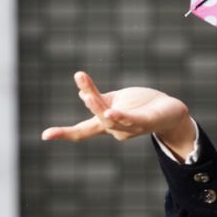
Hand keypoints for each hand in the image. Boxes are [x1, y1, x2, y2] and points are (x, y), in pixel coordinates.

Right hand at [41, 72, 193, 146]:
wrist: (171, 112)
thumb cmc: (142, 105)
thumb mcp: (117, 99)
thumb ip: (99, 98)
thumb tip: (82, 93)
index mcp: (107, 124)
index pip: (82, 131)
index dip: (64, 133)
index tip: (44, 136)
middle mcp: (117, 130)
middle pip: (97, 117)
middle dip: (89, 100)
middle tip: (80, 81)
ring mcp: (131, 128)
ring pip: (110, 118)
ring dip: (98, 106)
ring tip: (88, 95)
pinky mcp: (146, 122)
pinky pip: (130, 120)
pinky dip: (120, 116)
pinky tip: (111, 110)